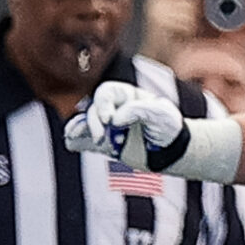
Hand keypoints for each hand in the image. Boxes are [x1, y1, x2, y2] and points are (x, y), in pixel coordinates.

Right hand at [63, 82, 186, 171]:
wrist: (174, 150)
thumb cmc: (169, 126)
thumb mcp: (161, 113)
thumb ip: (138, 111)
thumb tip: (114, 120)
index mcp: (126, 96)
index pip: (106, 94)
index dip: (103, 105)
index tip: (109, 120)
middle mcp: (113, 109)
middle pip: (94, 110)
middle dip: (93, 123)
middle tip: (100, 138)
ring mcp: (107, 127)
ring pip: (86, 124)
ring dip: (79, 130)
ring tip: (72, 136)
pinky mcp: (106, 144)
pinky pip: (86, 140)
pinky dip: (77, 141)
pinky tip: (70, 143)